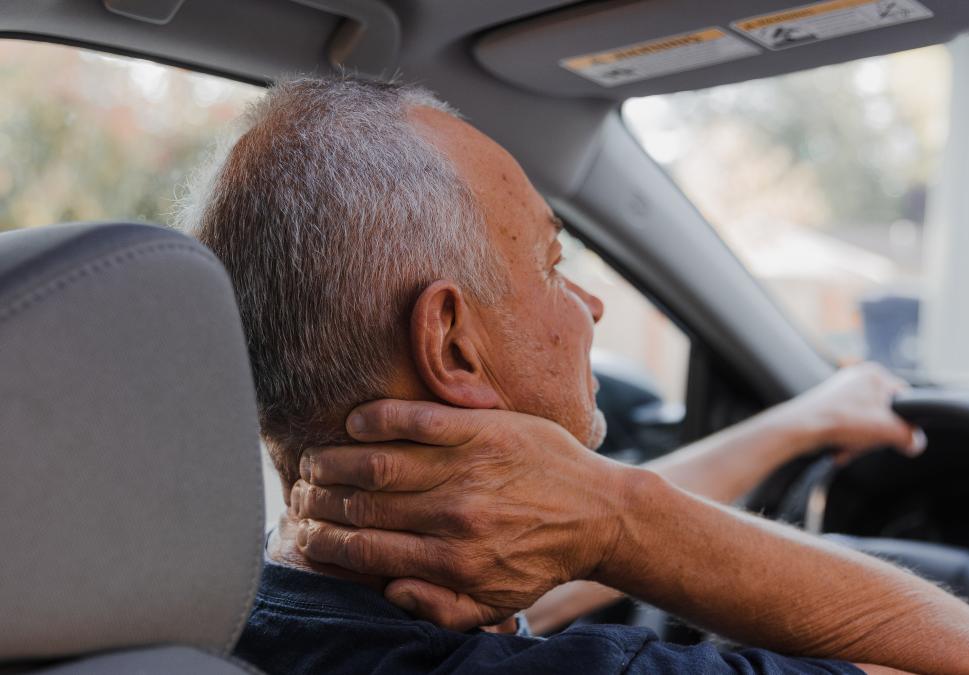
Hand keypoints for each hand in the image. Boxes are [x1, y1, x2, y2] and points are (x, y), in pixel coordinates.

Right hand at [290, 399, 633, 628]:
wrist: (598, 513)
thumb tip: (388, 589)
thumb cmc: (542, 559)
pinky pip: (418, 419)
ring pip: (380, 463)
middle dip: (319, 501)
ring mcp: (468, 468)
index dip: (325, 542)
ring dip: (335, 461)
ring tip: (313, 462)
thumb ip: (438, 608)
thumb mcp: (494, 603)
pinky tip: (354, 423)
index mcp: (452, 560)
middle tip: (299, 494)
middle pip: (363, 504)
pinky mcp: (482, 429)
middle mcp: (454, 514)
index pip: (367, 551)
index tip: (304, 534)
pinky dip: (379, 419)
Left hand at [769, 363, 924, 463]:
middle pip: (884, 415)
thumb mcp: (887, 430)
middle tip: (867, 442)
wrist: (800, 429)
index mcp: (875, 374)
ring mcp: (841, 391)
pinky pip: (849, 427)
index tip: (899, 435)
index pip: (905, 398)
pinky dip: (847, 441)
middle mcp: (858, 378)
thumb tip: (915, 443)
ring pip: (865, 424)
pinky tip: (839, 448)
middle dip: (875, 435)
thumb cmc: (842, 421)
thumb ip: (909, 436)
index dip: (904, 420)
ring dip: (860, 442)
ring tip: (849, 445)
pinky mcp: (829, 406)